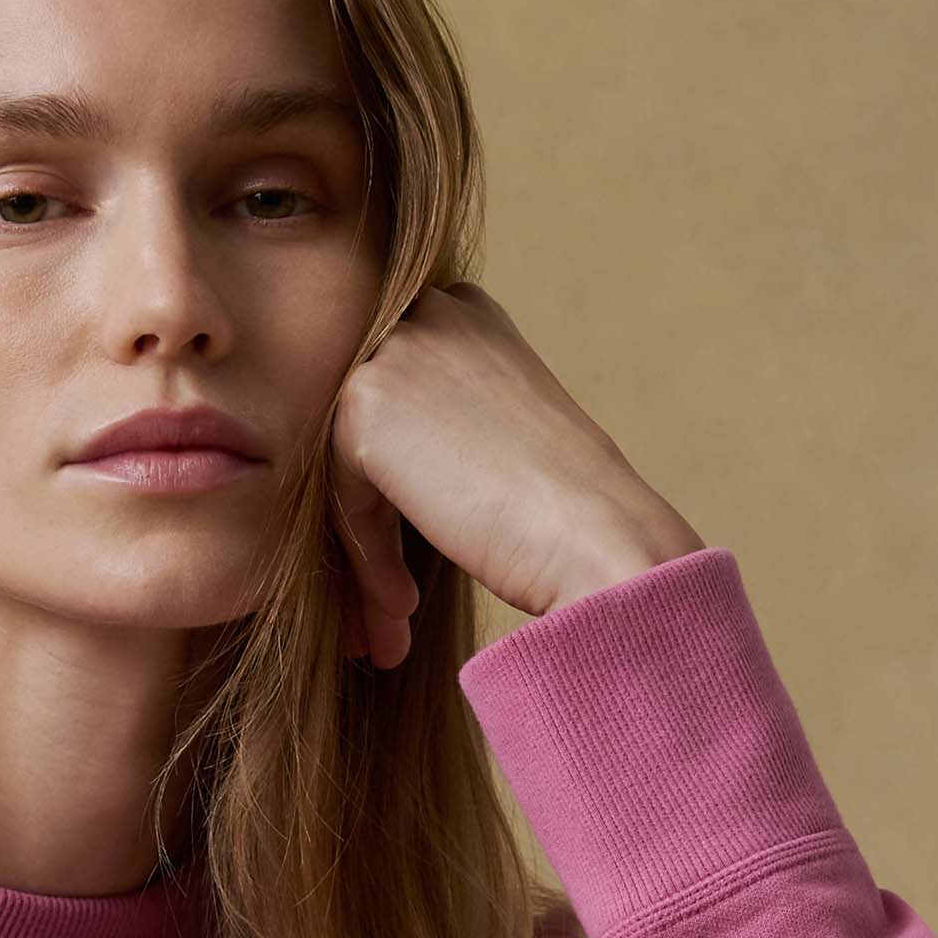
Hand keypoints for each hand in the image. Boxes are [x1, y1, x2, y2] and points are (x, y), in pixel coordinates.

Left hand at [326, 279, 706, 664]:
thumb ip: (440, 426)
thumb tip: (380, 468)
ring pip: (347, 471)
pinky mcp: (362, 403)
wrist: (595, 534)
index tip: (410, 558)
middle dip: (373, 526)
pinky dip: (367, 559)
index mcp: (467, 313)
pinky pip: (341, 497)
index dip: (396, 487)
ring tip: (392, 624)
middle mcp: (429, 314)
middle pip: (365, 434)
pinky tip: (401, 607)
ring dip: (368, 557)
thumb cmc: (565, 508)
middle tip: (390, 607)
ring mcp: (394, 351)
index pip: (397, 401)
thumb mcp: (501, 436)